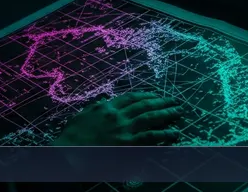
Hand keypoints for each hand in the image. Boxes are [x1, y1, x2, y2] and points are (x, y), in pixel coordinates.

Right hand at [53, 92, 182, 145]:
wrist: (69, 153)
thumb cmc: (72, 137)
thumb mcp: (82, 115)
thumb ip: (95, 108)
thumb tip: (103, 101)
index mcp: (107, 107)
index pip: (131, 97)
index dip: (146, 95)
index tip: (155, 94)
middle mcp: (118, 115)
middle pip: (145, 105)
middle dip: (161, 101)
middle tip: (174, 100)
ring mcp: (125, 130)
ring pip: (151, 118)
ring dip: (167, 114)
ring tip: (178, 112)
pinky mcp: (129, 145)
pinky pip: (151, 137)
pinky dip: (164, 134)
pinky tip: (174, 133)